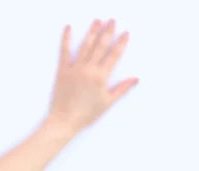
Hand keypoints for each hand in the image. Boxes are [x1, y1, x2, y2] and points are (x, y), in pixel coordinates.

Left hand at [46, 19, 137, 133]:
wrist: (64, 120)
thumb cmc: (87, 114)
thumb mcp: (107, 102)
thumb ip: (122, 89)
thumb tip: (136, 79)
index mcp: (101, 77)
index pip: (114, 55)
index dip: (121, 43)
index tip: (126, 33)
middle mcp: (89, 69)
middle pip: (100, 46)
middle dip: (108, 32)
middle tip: (113, 20)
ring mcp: (75, 68)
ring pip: (85, 46)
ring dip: (92, 32)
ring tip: (97, 20)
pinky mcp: (62, 70)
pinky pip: (64, 51)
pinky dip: (66, 39)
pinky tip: (68, 28)